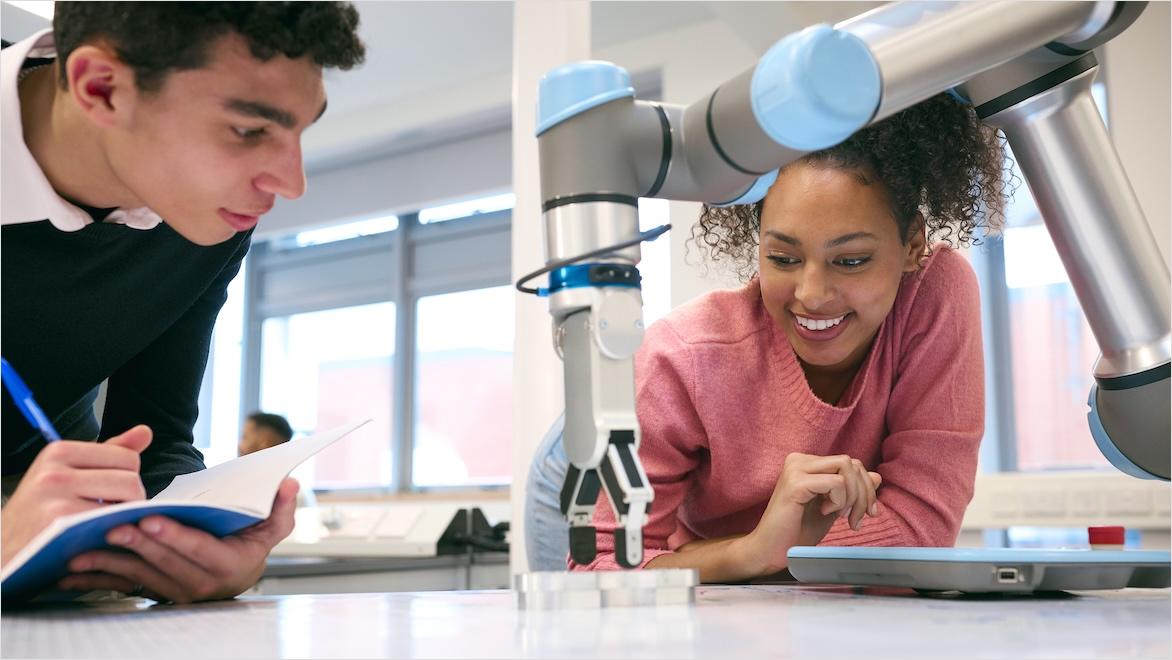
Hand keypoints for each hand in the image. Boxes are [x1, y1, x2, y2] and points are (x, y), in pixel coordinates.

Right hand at [1, 426, 150, 567]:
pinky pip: (111, 525)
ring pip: (126, 503)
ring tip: (102, 525)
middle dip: (130, 501)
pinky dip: (112, 534)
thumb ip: (108, 454)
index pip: (127, 457)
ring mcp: (56, 498)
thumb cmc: (37, 514)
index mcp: (59, 451)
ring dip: (123, 518)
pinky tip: (96, 539)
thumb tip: (145, 432)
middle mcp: (55, 471)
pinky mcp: (61, 525)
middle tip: (111, 513)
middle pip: (131, 480)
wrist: (3, 552)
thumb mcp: (66, 474)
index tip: (110, 493)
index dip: (127, 478)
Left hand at [56, 478, 299, 603]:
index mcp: (230, 566)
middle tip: (116, 525)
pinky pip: (127, 585)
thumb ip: (282, 508)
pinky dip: (101, 578)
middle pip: (166, 563)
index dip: (175, 536)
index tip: (152, 519)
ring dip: (114, 562)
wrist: (236, 575)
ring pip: (142, 576)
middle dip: (139, 545)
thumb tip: (289, 485)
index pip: (199, 549)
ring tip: (87, 548)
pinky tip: (77, 571)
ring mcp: (177, 592)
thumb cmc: (250, 544)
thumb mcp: (272, 528)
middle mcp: (202, 585)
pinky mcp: (157, 592)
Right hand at [743, 453, 881, 574]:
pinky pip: (836, 483)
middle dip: (864, 493)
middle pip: (851, 463)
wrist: (770, 550)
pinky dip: (839, 501)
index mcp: (807, 463)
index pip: (850, 463)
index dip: (866, 487)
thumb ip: (851, 491)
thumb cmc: (797, 531)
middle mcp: (799, 460)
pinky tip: (824, 512)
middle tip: (857, 520)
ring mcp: (796, 469)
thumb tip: (877, 476)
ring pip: (846, 468)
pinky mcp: (796, 483)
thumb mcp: (833, 508)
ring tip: (841, 517)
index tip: (866, 513)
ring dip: (853, 497)